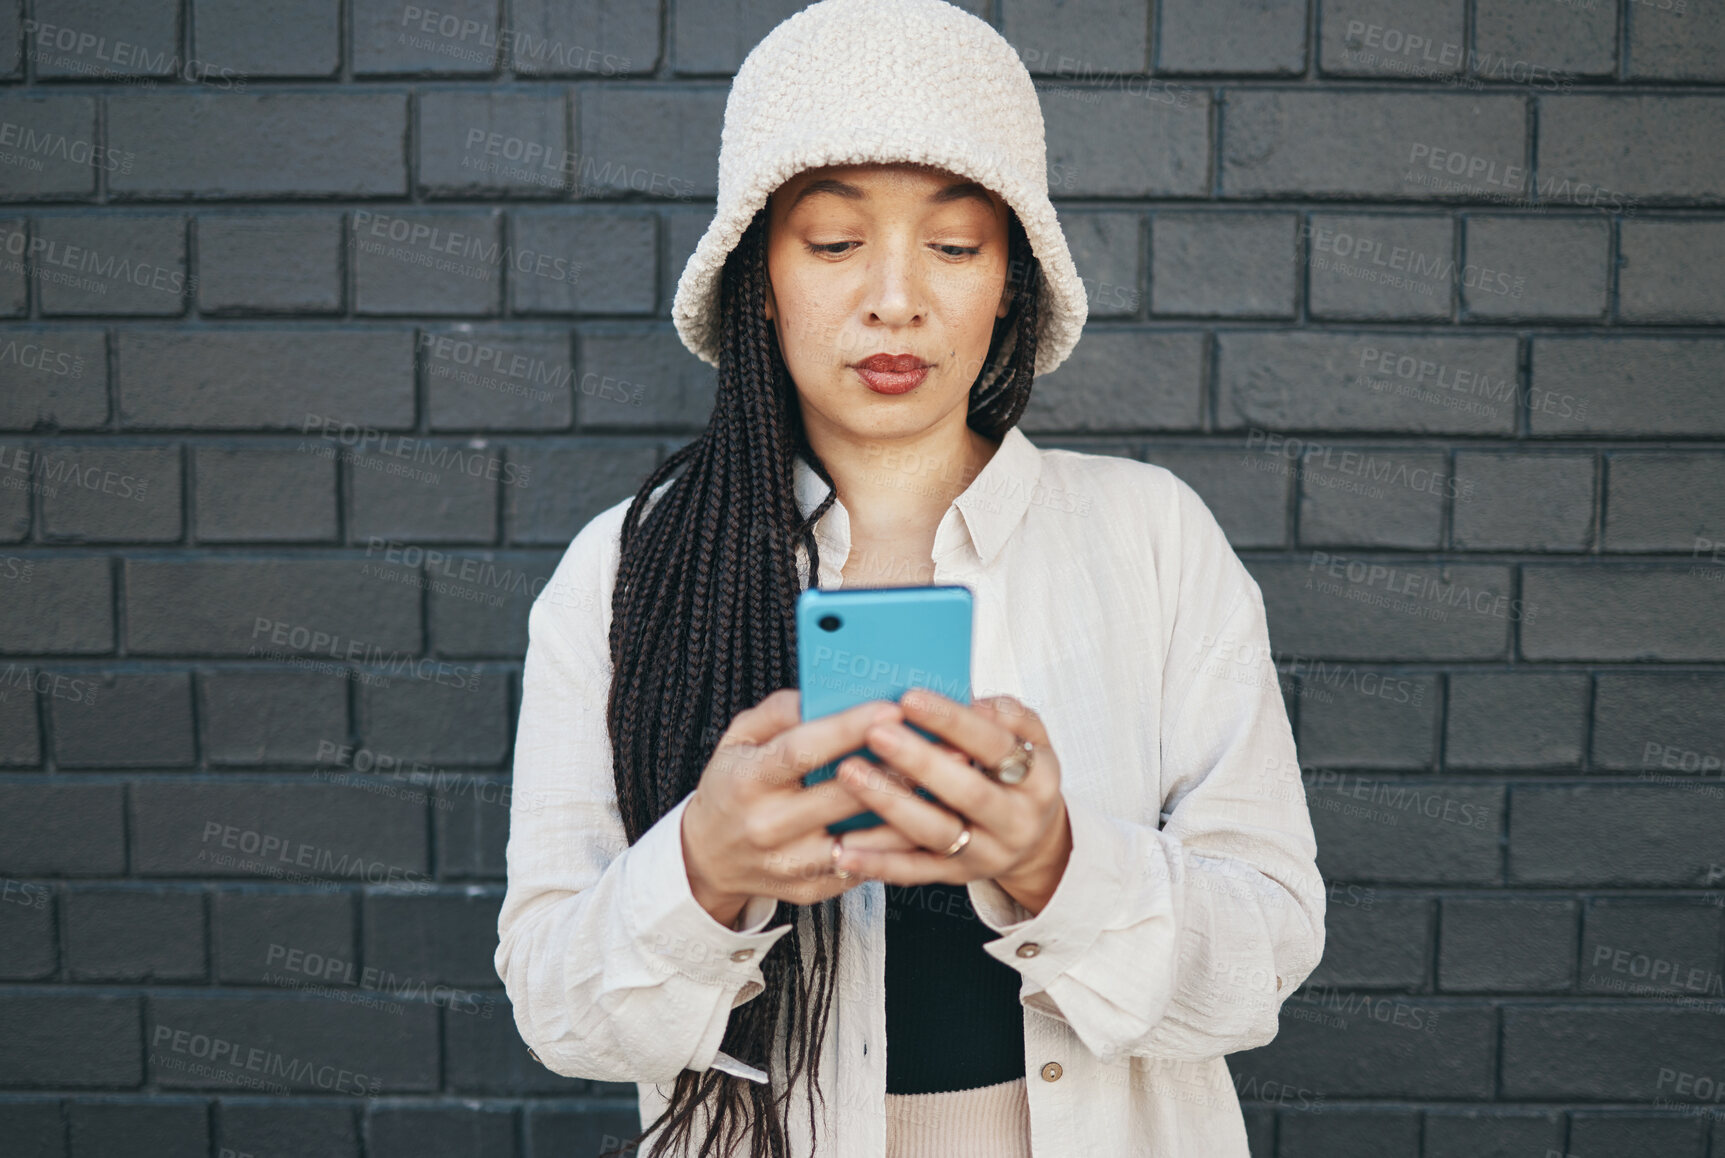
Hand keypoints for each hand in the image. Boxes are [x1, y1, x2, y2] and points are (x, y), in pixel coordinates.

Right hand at [680, 688, 941, 925]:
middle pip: (842, 796)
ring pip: (865, 840)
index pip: (802, 750)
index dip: (848, 729)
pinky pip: (866, 866)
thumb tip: (824, 692)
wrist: (708, 858)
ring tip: (953, 782)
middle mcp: (766, 826)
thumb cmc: (732, 786)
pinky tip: (931, 819)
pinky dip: (899, 843)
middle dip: (897, 767)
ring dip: (913, 811)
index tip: (891, 708)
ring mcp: (790, 864)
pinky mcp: (811, 889)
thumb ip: (778, 711)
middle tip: (946, 743)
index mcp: (746, 780)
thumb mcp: (737, 739)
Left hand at [833, 689, 1072, 915]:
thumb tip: (975, 704)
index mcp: (1038, 777)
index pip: (995, 744)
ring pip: (936, 832)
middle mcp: (1016, 820)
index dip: (952, 721)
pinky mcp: (957, 876)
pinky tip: (845, 849)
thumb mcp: (1031, 738)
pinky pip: (914, 872)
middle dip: (919, 761)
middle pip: (966, 792)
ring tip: (850, 774)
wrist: (1036, 840)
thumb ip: (1008, 714)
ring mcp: (987, 853)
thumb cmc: (1019, 773)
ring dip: (890, 804)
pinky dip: (878, 862)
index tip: (910, 699)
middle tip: (876, 733)